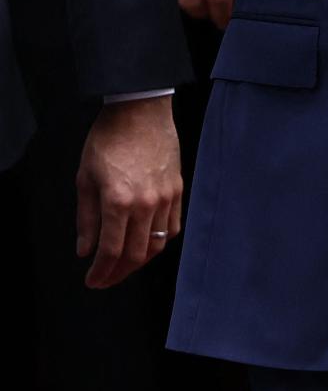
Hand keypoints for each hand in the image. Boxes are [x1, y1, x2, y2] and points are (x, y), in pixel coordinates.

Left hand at [76, 96, 181, 289]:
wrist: (140, 109)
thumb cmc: (108, 138)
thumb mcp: (85, 178)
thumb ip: (86, 219)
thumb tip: (86, 250)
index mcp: (118, 201)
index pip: (111, 252)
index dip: (100, 272)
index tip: (92, 280)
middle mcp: (145, 204)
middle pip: (136, 255)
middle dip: (118, 273)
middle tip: (105, 278)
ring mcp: (165, 197)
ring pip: (156, 245)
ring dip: (139, 261)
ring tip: (124, 264)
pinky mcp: (178, 189)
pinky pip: (172, 226)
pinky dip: (159, 241)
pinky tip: (147, 241)